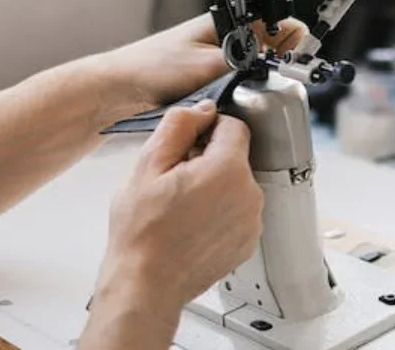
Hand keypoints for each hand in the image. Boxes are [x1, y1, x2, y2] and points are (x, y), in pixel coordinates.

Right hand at [82, 101, 261, 347]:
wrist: (146, 285)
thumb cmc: (142, 233)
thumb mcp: (148, 165)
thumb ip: (179, 126)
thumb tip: (202, 109)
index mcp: (228, 169)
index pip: (233, 125)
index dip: (206, 129)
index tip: (186, 146)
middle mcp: (250, 194)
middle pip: (235, 156)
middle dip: (208, 159)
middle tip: (175, 180)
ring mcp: (252, 221)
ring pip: (237, 183)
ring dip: (215, 186)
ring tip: (181, 206)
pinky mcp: (248, 241)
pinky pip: (238, 210)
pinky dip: (220, 211)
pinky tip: (192, 224)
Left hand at [108, 14, 306, 112]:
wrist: (118, 89)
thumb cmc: (152, 66)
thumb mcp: (209, 65)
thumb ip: (248, 61)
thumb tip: (280, 58)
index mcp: (227, 22)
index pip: (277, 24)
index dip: (290, 42)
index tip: (292, 60)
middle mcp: (224, 37)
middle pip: (269, 49)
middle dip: (270, 67)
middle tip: (263, 81)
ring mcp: (216, 58)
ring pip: (253, 70)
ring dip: (251, 83)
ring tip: (239, 91)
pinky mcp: (208, 78)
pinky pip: (235, 84)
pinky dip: (236, 94)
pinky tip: (226, 101)